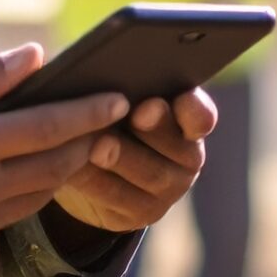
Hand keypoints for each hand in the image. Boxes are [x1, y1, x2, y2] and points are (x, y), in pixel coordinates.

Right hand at [0, 45, 126, 263]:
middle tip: (111, 119)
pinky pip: (16, 214)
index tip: (117, 98)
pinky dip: (35, 190)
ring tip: (84, 141)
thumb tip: (34, 57)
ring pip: (42, 193)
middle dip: (89, 140)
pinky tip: (39, 170)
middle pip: (56, 164)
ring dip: (67, 167)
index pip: (46, 128)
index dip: (88, 113)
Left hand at [51, 88, 216, 233]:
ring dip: (123, 159)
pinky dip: (96, 183)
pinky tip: (74, 168)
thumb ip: (108, 79)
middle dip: (156, 129)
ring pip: (150, 176)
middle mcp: (185, 156)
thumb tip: (79, 61)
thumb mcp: (107, 95)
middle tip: (136, 113)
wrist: (87, 168)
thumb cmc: (100, 116)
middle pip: (177, 146)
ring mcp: (166, 190)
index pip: (202, 115)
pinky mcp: (139, 215)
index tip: (174, 96)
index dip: (192, 108)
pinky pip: (119, 201)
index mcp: (185, 119)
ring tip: (97, 144)